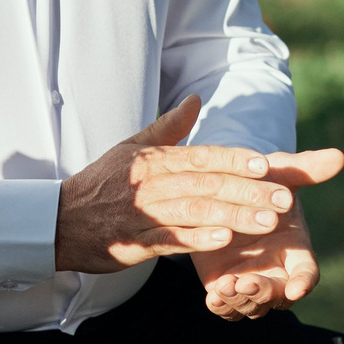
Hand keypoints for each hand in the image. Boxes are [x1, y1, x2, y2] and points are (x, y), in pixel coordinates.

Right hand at [54, 95, 340, 273]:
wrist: (59, 221)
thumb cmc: (101, 183)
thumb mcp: (131, 148)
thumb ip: (168, 127)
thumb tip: (195, 99)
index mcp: (153, 160)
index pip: (200, 156)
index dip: (233, 159)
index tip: (264, 163)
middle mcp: (151, 184)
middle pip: (206, 184)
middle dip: (248, 191)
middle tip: (284, 198)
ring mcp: (144, 214)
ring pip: (196, 212)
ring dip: (234, 215)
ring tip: (268, 221)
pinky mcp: (137, 244)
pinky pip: (171, 240)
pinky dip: (197, 239)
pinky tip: (224, 240)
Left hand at [192, 169, 336, 318]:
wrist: (224, 192)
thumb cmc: (260, 183)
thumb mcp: (280, 174)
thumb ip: (306, 169)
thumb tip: (338, 156)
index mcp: (295, 250)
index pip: (307, 273)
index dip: (303, 281)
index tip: (298, 288)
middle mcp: (276, 271)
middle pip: (278, 296)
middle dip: (265, 293)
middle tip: (247, 283)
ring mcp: (250, 282)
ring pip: (252, 307)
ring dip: (240, 301)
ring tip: (225, 286)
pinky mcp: (225, 288)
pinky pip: (227, 308)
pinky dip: (222, 306)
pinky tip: (212, 296)